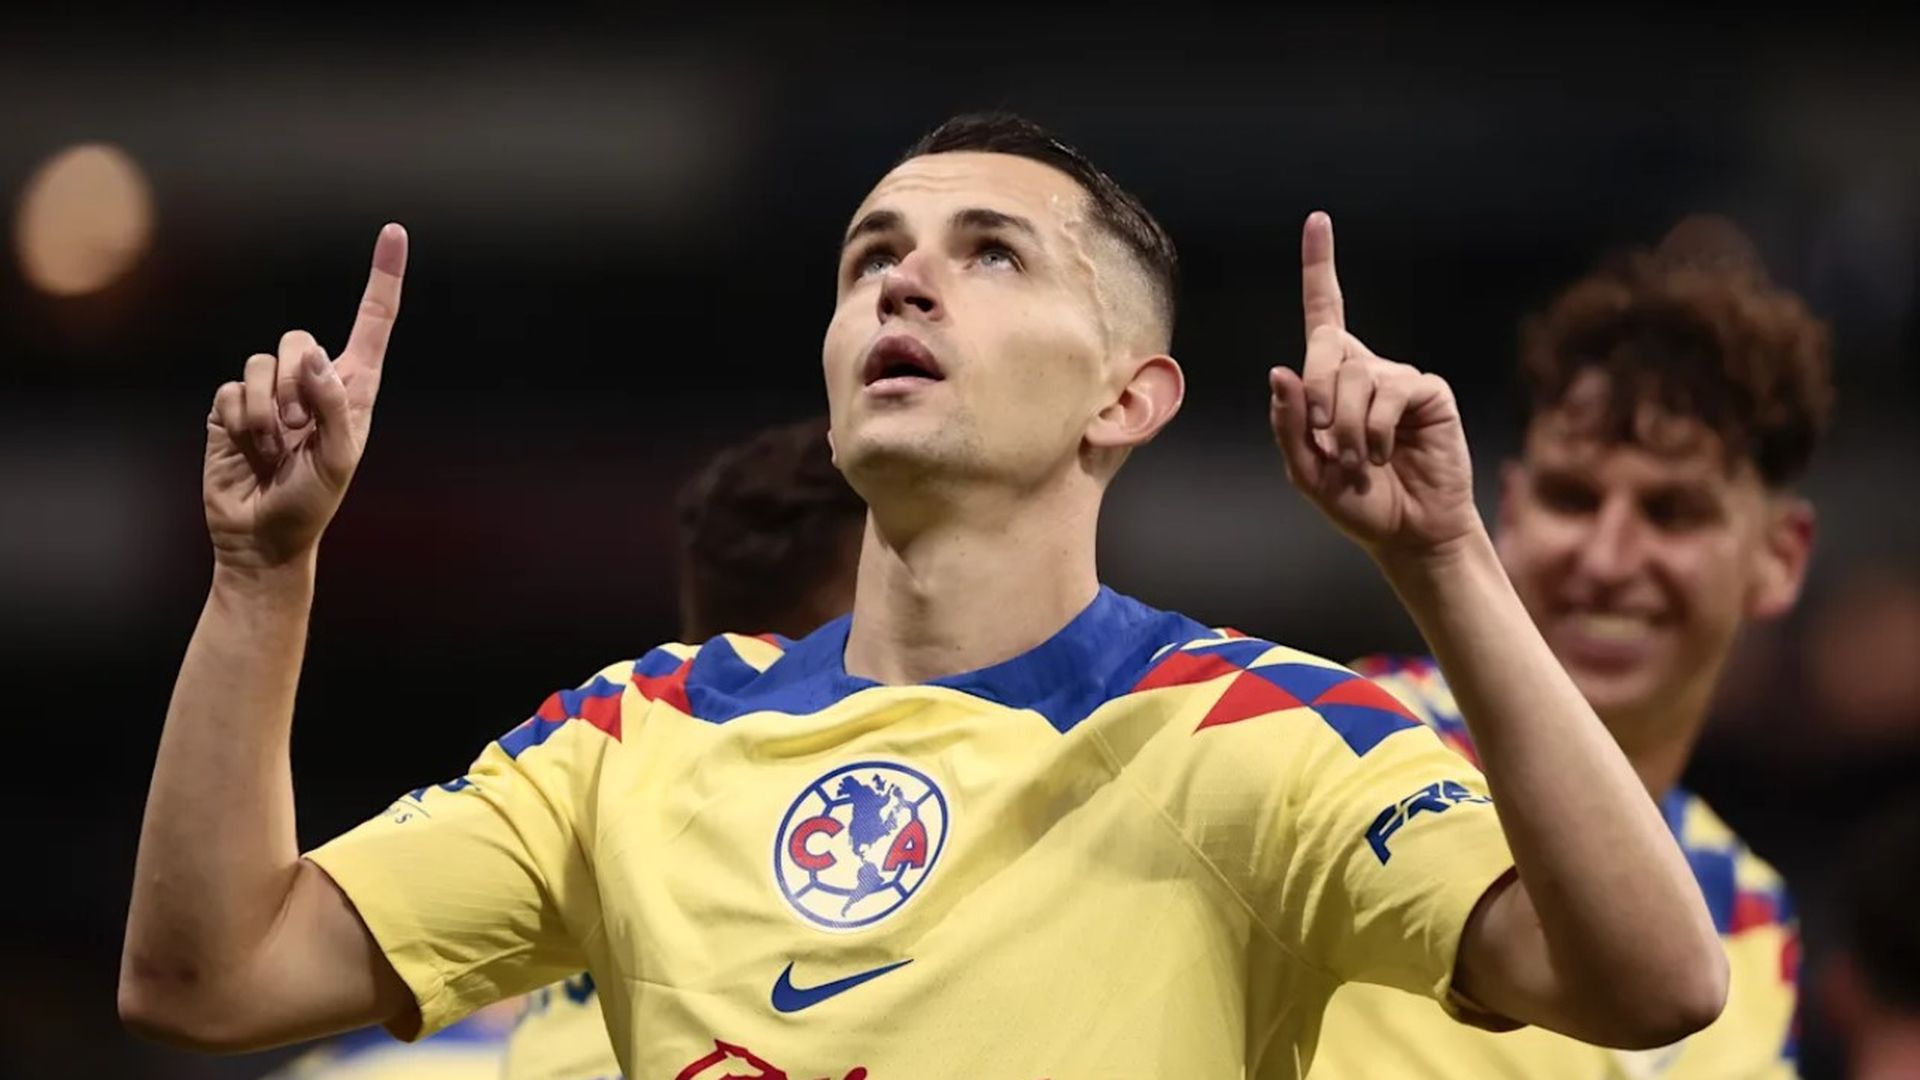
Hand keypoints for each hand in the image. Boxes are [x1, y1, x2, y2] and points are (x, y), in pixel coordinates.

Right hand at [203, 224, 407, 569]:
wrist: (259, 536)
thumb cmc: (311, 503)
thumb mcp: (338, 460)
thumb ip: (334, 405)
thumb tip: (315, 356)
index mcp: (354, 390)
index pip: (373, 323)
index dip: (383, 278)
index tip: (394, 232)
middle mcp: (313, 382)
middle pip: (298, 338)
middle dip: (294, 384)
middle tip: (296, 433)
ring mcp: (270, 392)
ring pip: (260, 364)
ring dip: (266, 414)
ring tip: (273, 450)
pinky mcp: (230, 405)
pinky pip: (230, 389)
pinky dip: (239, 422)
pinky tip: (247, 450)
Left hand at [1269, 212, 1480, 560]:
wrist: (1408, 533)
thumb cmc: (1358, 502)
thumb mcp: (1305, 472)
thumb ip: (1287, 426)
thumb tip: (1280, 371)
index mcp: (1332, 380)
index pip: (1325, 313)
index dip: (1321, 266)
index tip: (1318, 219)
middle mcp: (1367, 369)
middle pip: (1326, 347)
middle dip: (1315, 396)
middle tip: (1324, 440)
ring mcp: (1399, 378)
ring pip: (1355, 377)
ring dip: (1344, 427)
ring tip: (1357, 459)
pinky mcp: (1428, 392)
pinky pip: (1390, 393)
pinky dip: (1374, 430)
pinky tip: (1384, 454)